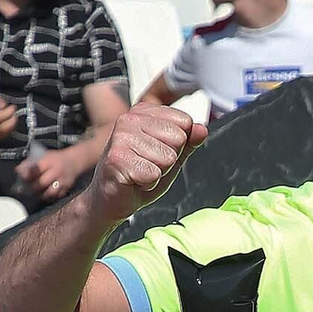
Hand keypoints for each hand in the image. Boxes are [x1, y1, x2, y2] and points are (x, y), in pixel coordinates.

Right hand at [0, 88, 17, 139]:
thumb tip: (2, 104)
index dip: (8, 112)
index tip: (12, 107)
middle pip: (3, 128)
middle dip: (12, 120)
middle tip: (14, 113)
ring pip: (6, 133)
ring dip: (12, 124)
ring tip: (11, 116)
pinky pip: (5, 136)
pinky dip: (9, 129)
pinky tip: (8, 122)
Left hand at [15, 147, 83, 202]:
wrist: (76, 161)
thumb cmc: (57, 158)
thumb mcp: (45, 156)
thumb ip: (32, 163)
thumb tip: (18, 170)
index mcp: (49, 161)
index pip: (35, 170)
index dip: (27, 176)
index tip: (22, 179)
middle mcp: (56, 171)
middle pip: (41, 183)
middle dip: (32, 187)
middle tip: (26, 190)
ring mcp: (63, 180)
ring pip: (49, 192)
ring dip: (41, 195)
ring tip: (36, 195)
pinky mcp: (67, 187)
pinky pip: (57, 196)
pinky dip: (50, 197)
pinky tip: (45, 196)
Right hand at [84, 102, 205, 226]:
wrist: (110, 199)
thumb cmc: (138, 176)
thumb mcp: (171, 157)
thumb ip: (188, 142)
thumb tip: (202, 128)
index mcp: (143, 112)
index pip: (185, 122)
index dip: (177, 146)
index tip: (156, 153)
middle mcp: (129, 118)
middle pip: (178, 138)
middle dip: (168, 160)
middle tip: (147, 165)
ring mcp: (121, 137)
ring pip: (167, 157)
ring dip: (157, 173)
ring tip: (139, 173)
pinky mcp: (118, 158)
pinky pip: (154, 174)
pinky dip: (148, 183)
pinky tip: (133, 181)